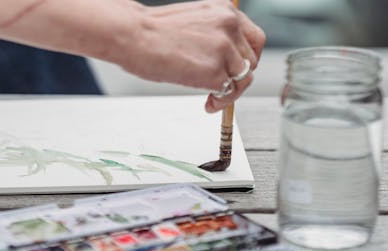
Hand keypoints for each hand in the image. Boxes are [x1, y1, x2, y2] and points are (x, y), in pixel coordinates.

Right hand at [120, 0, 265, 111]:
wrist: (132, 35)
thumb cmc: (151, 31)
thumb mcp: (193, 22)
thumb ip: (214, 35)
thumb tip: (223, 58)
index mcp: (224, 10)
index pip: (255, 38)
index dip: (248, 58)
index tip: (237, 69)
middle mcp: (229, 26)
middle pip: (252, 60)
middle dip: (239, 76)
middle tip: (223, 86)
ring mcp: (224, 49)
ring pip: (244, 78)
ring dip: (231, 92)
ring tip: (213, 98)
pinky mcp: (215, 71)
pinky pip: (230, 93)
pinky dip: (221, 102)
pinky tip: (208, 104)